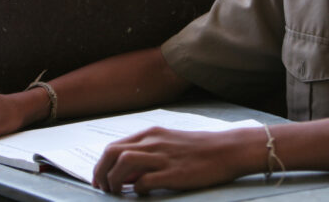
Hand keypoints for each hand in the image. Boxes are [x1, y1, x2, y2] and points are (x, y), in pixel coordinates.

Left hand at [92, 127, 254, 194]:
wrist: (228, 150)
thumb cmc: (199, 149)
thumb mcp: (169, 143)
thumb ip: (148, 153)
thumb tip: (126, 173)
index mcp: (151, 134)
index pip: (113, 147)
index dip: (101, 165)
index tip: (100, 180)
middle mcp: (153, 142)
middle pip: (112, 152)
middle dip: (101, 173)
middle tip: (103, 189)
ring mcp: (163, 157)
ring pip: (123, 162)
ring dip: (114, 180)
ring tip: (118, 193)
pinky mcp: (174, 173)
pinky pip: (144, 181)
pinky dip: (137, 189)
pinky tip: (143, 194)